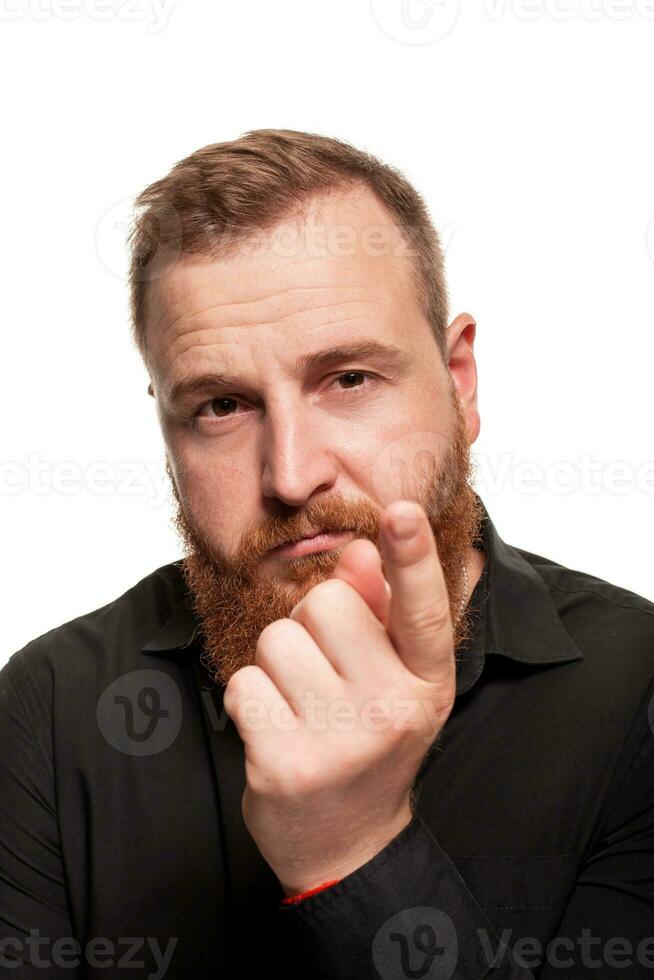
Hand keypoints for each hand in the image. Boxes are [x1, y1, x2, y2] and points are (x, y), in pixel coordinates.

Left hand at [222, 500, 455, 896]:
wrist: (346, 844)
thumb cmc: (369, 742)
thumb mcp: (392, 679)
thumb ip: (379, 611)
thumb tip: (357, 553)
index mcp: (427, 683)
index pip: (423, 610)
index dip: (412, 558)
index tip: (401, 514)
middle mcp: (391, 711)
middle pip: (326, 603)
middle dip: (314, 626)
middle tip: (327, 676)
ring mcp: (338, 741)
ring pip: (277, 639)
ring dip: (279, 664)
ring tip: (302, 705)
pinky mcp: (284, 764)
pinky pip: (243, 683)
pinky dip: (250, 700)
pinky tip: (276, 730)